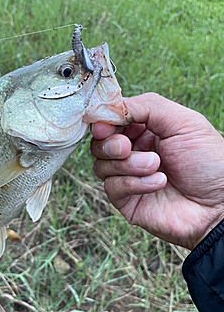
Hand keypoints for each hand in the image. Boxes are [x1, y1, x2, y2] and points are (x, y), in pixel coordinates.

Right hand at [91, 92, 223, 249]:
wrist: (219, 205)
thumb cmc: (209, 162)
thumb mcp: (183, 122)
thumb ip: (147, 106)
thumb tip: (108, 108)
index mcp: (146, 130)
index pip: (111, 121)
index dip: (104, 122)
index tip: (105, 126)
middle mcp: (134, 152)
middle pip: (99, 143)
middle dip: (110, 143)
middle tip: (127, 147)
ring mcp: (128, 177)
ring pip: (101, 165)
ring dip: (128, 164)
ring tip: (156, 165)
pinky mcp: (126, 201)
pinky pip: (112, 187)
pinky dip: (134, 183)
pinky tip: (159, 183)